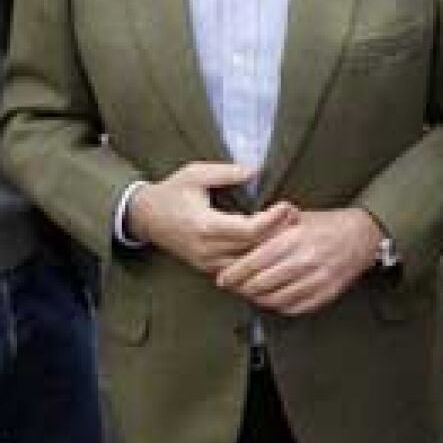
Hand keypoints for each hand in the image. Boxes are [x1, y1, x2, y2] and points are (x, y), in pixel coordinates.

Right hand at [128, 162, 296, 274]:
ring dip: (272, 252)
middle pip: (254, 251)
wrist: (145, 217)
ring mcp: (208, 263)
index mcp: (205, 226)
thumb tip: (256, 170)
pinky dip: (258, 263)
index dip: (273, 220)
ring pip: (250, 266)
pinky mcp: (209, 269)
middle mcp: (208, 250)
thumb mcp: (195, 173)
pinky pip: (240, 272)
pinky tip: (274, 251)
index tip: (287, 205)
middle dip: (279, 236)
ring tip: (290, 233)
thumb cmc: (171, 193)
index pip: (249, 230)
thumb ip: (226, 172)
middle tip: (297, 218)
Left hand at [214, 208, 381, 315]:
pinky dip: (278, 306)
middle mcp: (305, 262)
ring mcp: (317, 281)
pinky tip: (272, 298)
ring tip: (250, 292)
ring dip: (258, 299)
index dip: (234, 273)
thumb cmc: (327, 225)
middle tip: (233, 286)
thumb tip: (239, 238)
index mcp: (295, 240)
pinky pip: (293, 308)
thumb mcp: (296, 218)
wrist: (362, 236)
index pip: (254, 262)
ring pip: (275, 300)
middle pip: (261, 285)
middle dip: (242, 288)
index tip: (223, 277)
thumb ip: (269, 228)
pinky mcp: (325, 295)